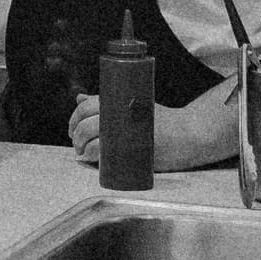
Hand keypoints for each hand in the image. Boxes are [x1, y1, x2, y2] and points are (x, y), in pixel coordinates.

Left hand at [67, 85, 238, 170]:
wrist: (188, 134)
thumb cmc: (160, 120)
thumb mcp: (136, 103)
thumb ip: (108, 102)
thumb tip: (80, 99)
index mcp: (121, 100)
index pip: (87, 106)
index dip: (74, 119)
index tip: (72, 129)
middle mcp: (123, 114)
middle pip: (87, 124)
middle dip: (76, 136)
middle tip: (76, 144)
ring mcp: (128, 134)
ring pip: (94, 142)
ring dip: (83, 149)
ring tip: (83, 153)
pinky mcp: (134, 151)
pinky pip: (106, 157)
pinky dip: (95, 159)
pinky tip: (93, 160)